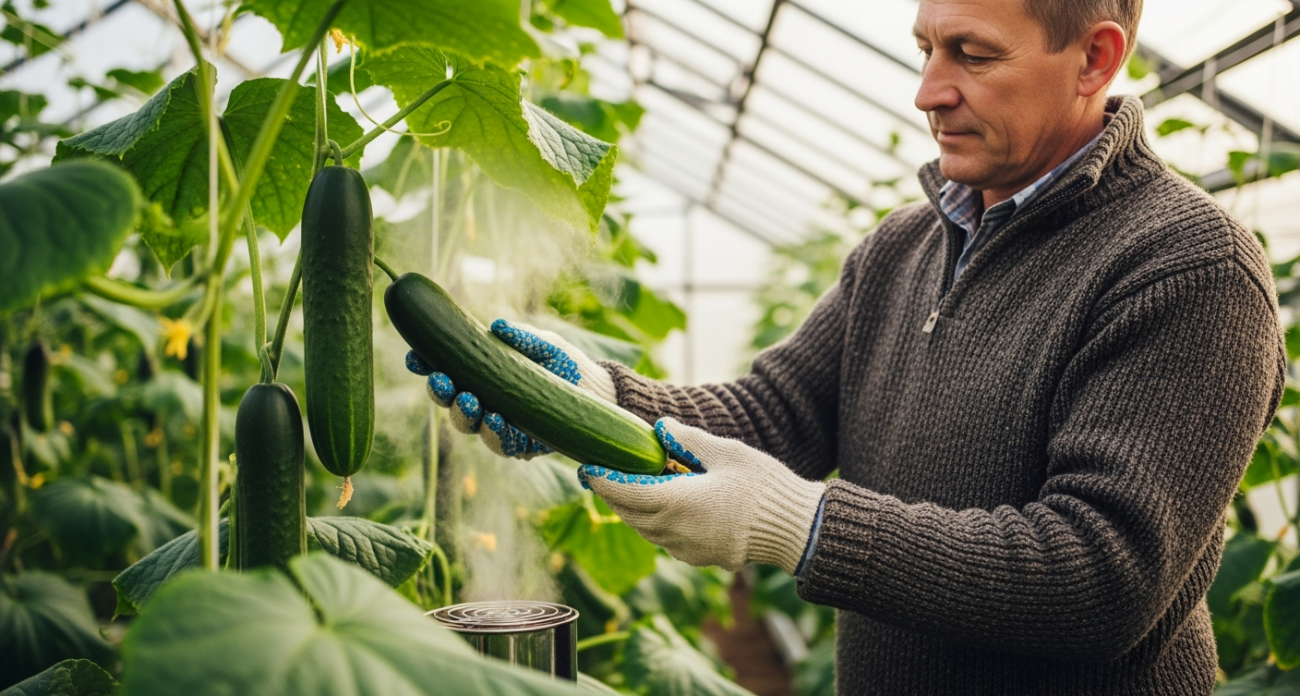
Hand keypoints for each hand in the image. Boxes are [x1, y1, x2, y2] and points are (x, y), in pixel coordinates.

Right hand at [404, 319, 616, 458]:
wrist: (599, 392)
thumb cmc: (566, 363)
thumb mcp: (545, 345)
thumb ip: (522, 337)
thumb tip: (498, 326)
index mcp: (482, 374)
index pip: (447, 370)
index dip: (427, 365)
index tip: (415, 357)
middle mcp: (485, 401)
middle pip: (450, 402)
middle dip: (441, 392)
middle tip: (442, 381)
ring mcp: (501, 425)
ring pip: (470, 425)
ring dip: (464, 414)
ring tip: (469, 400)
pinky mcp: (522, 445)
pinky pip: (502, 444)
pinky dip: (495, 434)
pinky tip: (496, 420)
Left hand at [578, 418, 824, 573]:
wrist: (797, 529)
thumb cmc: (765, 486)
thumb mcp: (727, 452)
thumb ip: (688, 440)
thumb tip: (659, 427)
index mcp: (677, 503)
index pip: (624, 493)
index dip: (602, 481)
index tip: (587, 468)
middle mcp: (675, 532)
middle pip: (630, 514)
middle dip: (613, 494)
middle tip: (602, 473)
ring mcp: (687, 549)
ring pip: (646, 530)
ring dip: (633, 510)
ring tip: (630, 487)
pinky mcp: (700, 558)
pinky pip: (665, 540)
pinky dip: (655, 523)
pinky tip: (664, 505)